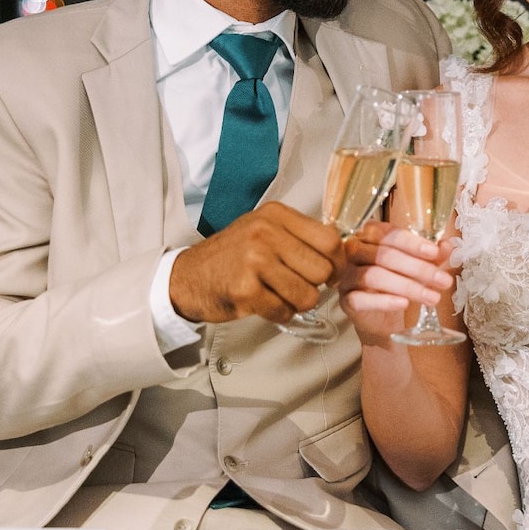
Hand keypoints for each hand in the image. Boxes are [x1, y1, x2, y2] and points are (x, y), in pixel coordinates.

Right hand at [168, 202, 342, 323]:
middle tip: (299, 286)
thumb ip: (300, 236)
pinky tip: (265, 303)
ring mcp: (254, 260)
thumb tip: (341, 254)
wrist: (187, 277)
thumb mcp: (264, 230)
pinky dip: (279, 314)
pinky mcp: (245, 290)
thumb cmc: (232, 256)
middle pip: (322, 269)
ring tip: (280, 295)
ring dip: (298, 303)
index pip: (329, 239)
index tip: (331, 272)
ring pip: (307, 295)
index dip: (337, 261)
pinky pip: (284, 311)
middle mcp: (265, 233)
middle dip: (316, 286)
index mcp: (275, 215)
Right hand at [339, 222, 453, 345]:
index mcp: (370, 235)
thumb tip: (447, 246)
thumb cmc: (399, 284)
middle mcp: (354, 251)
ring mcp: (347, 275)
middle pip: (384, 255)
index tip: (435, 253)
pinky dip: (384, 301)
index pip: (389, 234)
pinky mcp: (346, 299)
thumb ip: (432, 256)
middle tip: (443, 281)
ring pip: (374, 276)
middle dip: (418, 268)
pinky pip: (360, 299)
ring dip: (407, 287)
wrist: (382, 317)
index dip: (412, 243)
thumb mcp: (420, 268)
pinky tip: (404, 304)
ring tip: (432, 298)